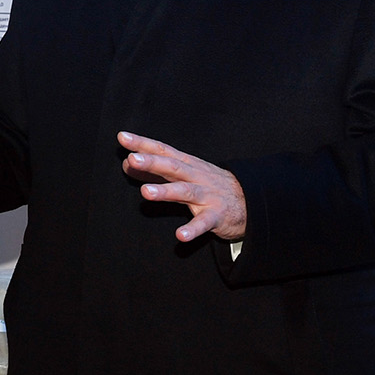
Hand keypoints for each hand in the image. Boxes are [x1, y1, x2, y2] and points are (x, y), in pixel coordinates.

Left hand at [118, 131, 246, 243]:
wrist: (251, 200)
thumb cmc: (209, 185)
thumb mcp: (184, 174)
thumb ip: (154, 171)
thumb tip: (127, 164)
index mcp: (187, 165)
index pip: (163, 150)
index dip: (143, 144)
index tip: (123, 138)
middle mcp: (196, 177)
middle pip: (173, 167)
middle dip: (153, 162)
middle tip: (133, 159)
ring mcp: (207, 196)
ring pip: (186, 191)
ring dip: (166, 192)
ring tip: (146, 193)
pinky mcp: (217, 216)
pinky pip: (204, 223)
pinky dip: (193, 229)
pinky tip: (180, 236)